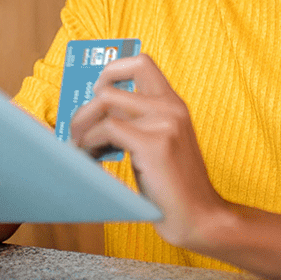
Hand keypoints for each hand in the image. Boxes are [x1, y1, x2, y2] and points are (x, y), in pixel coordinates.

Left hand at [68, 54, 226, 248]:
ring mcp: (164, 123)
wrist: (200, 217)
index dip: (113, 69)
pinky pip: (107, 129)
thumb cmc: (174, 186)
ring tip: (79, 146)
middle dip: (85, 104)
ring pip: (104, 103)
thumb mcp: (160, 143)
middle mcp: (170, 107)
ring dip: (82, 124)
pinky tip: (89, 157)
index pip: (142, 62)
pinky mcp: (154, 144)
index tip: (98, 89)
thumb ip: (138, 124)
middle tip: (79, 127)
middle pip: (112, 83)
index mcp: (174, 104)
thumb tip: (96, 115)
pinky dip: (89, 142)